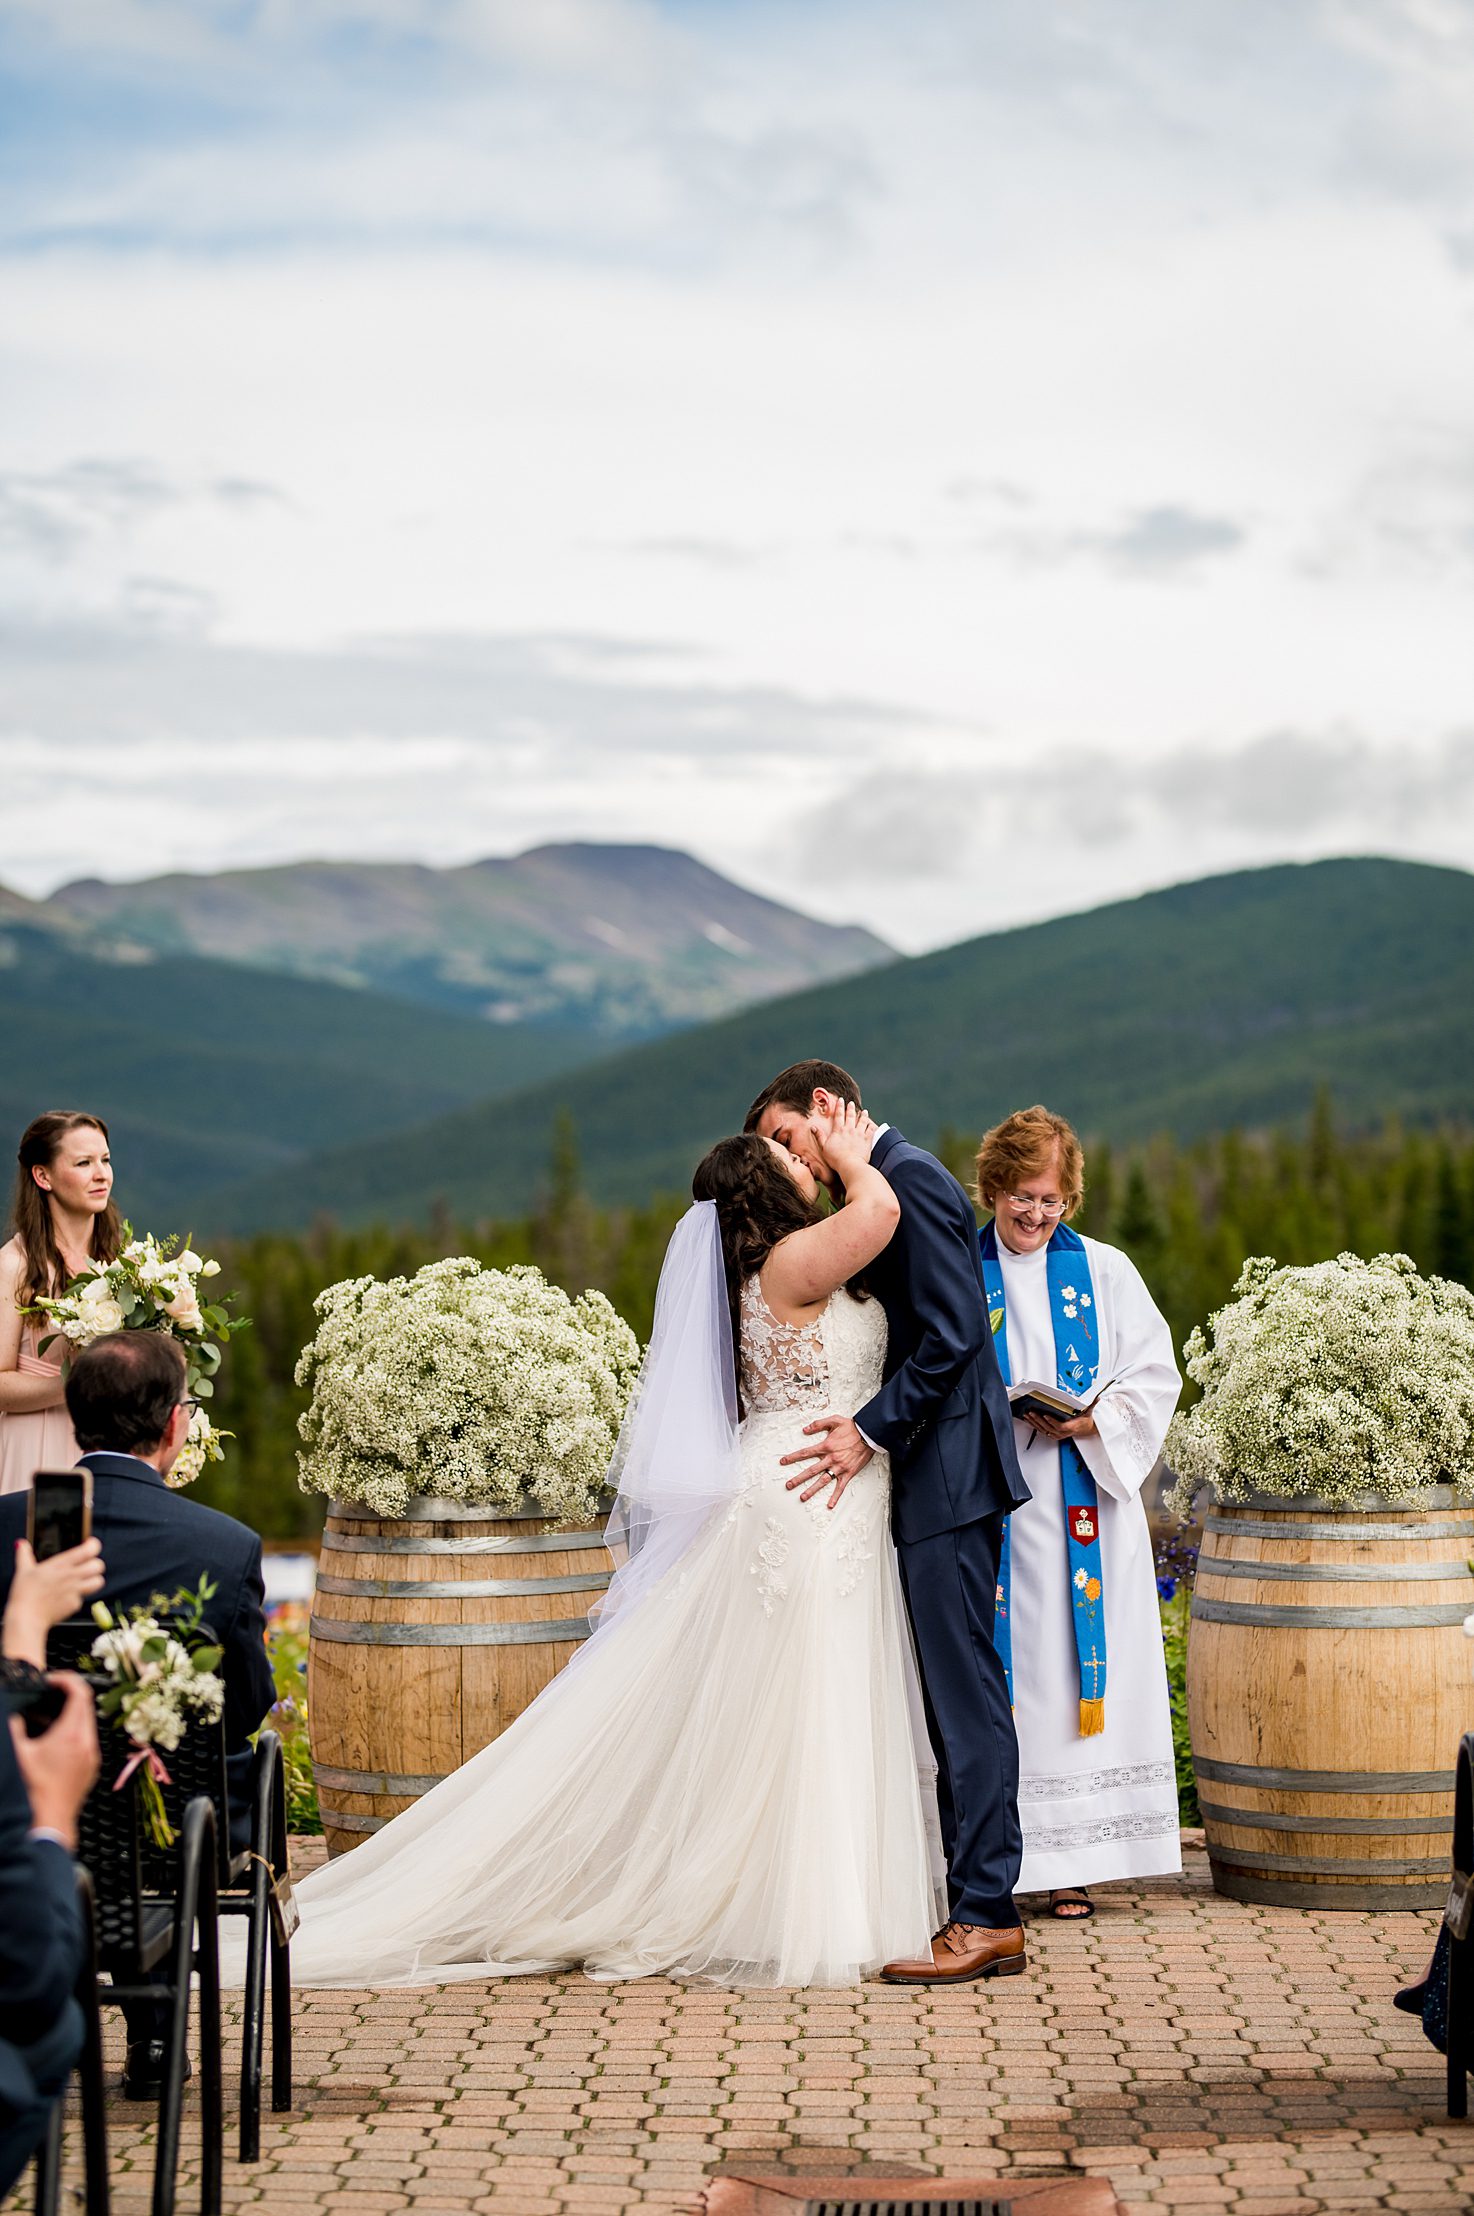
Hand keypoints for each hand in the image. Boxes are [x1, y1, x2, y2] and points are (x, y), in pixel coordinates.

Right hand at [4, 1537, 105, 1666]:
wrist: (26, 1618)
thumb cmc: (25, 1595)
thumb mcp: (23, 1570)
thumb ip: (24, 1554)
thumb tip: (21, 1544)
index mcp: (61, 1565)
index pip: (89, 1550)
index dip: (93, 1545)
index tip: (89, 1544)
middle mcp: (72, 1576)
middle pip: (98, 1565)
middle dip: (95, 1564)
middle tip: (87, 1565)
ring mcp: (75, 1591)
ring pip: (98, 1582)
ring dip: (93, 1580)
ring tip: (84, 1580)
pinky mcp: (74, 1605)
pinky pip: (83, 1599)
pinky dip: (77, 1598)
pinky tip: (66, 1597)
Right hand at [10, 1674, 99, 1848]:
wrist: (48, 1823)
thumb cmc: (33, 1790)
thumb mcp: (18, 1754)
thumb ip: (14, 1728)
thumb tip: (13, 1716)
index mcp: (72, 1735)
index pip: (80, 1692)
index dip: (66, 1679)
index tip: (50, 1680)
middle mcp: (87, 1743)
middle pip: (85, 1705)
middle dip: (66, 1695)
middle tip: (46, 1694)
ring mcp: (91, 1756)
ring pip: (86, 1723)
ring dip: (68, 1715)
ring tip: (43, 1719)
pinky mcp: (90, 1768)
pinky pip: (86, 1740)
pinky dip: (72, 1732)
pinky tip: (51, 1740)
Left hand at [780, 1413, 874, 1508]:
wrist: (869, 1434)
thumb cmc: (852, 1427)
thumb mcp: (834, 1420)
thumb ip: (818, 1424)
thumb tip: (805, 1430)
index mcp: (826, 1446)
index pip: (805, 1453)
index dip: (793, 1457)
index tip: (783, 1462)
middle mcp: (831, 1458)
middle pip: (811, 1470)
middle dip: (798, 1479)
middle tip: (788, 1485)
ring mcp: (839, 1467)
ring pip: (823, 1481)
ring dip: (812, 1490)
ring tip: (802, 1497)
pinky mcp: (848, 1473)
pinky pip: (840, 1487)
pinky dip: (835, 1497)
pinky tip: (830, 1505)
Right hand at [812, 1099, 878, 1180]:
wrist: (850, 1164)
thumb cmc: (836, 1158)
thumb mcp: (824, 1147)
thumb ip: (819, 1136)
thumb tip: (813, 1127)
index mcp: (839, 1130)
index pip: (838, 1115)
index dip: (839, 1107)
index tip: (841, 1100)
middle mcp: (849, 1129)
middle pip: (850, 1115)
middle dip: (850, 1108)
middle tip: (851, 1102)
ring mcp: (859, 1134)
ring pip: (862, 1121)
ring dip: (863, 1115)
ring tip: (864, 1111)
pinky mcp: (867, 1140)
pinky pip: (871, 1130)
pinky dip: (872, 1125)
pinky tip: (872, 1123)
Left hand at [1021, 1409, 1097, 1442]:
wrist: (1085, 1429)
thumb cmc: (1085, 1420)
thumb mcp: (1089, 1411)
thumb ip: (1092, 1404)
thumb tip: (1097, 1397)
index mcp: (1072, 1427)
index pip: (1061, 1426)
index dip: (1052, 1422)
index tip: (1046, 1415)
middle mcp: (1064, 1432)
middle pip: (1049, 1428)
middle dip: (1039, 1420)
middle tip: (1032, 1412)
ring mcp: (1058, 1435)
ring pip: (1044, 1430)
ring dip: (1034, 1423)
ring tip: (1027, 1415)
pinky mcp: (1053, 1434)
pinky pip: (1042, 1430)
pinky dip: (1034, 1425)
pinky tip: (1029, 1420)